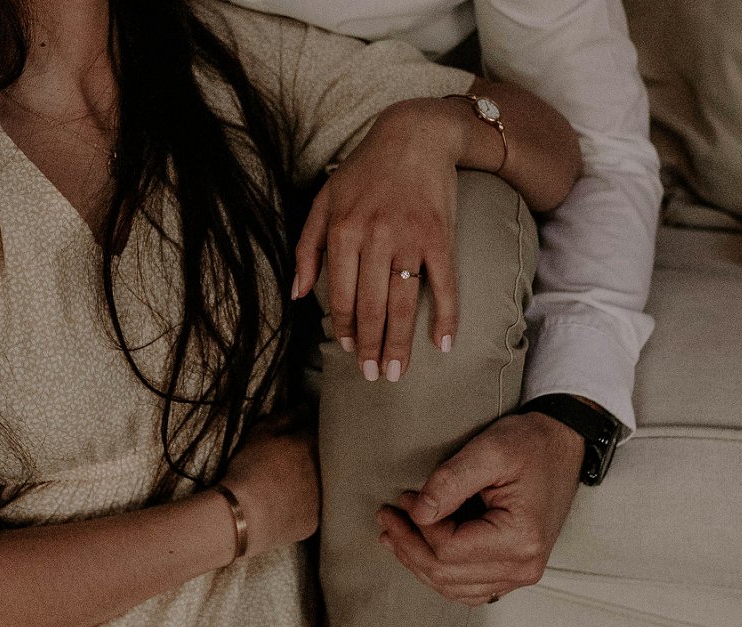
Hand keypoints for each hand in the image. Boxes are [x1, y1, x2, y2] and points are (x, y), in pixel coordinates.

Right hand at [221, 421, 319, 557]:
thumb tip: (304, 407)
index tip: (293, 440)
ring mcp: (320, 498)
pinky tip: (283, 509)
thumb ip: (285, 418)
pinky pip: (310, 511)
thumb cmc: (249, 469)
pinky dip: (300, 509)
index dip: (304, 434)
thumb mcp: (260, 435)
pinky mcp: (314, 521)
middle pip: (322, 460)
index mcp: (310, 445)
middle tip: (286, 466)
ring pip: (319, 486)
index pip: (316, 433)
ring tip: (284, 489)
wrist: (244, 514)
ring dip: (307, 485)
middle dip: (309, 460)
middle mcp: (322, 470)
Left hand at [293, 100, 466, 382]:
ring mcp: (409, 239)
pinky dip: (445, 316)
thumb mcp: (324, 202)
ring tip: (398, 372)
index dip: (344, 328)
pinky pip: (443, 284)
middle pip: (370, 307)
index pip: (339, 296)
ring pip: (402, 303)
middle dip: (371, 347)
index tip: (349, 351)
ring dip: (400, 343)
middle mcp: (374, 238)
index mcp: (342, 232)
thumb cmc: (364, 171)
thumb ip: (307, 248)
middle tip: (374, 376)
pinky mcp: (440, 238)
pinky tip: (443, 343)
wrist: (414, 136)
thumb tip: (297, 294)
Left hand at [376, 412, 582, 606]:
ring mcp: (520, 573)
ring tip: (394, 535)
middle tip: (387, 517)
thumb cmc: (530, 444)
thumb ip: (450, 481)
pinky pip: (468, 587)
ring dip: (419, 564)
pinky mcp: (514, 569)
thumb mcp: (489, 450)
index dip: (417, 527)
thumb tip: (417, 512)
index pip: (449, 549)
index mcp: (520, 539)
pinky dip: (440, 573)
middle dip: (409, 547)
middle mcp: (523, 566)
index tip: (402, 498)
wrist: (562, 445)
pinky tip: (419, 552)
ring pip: (454, 587)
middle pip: (447, 574)